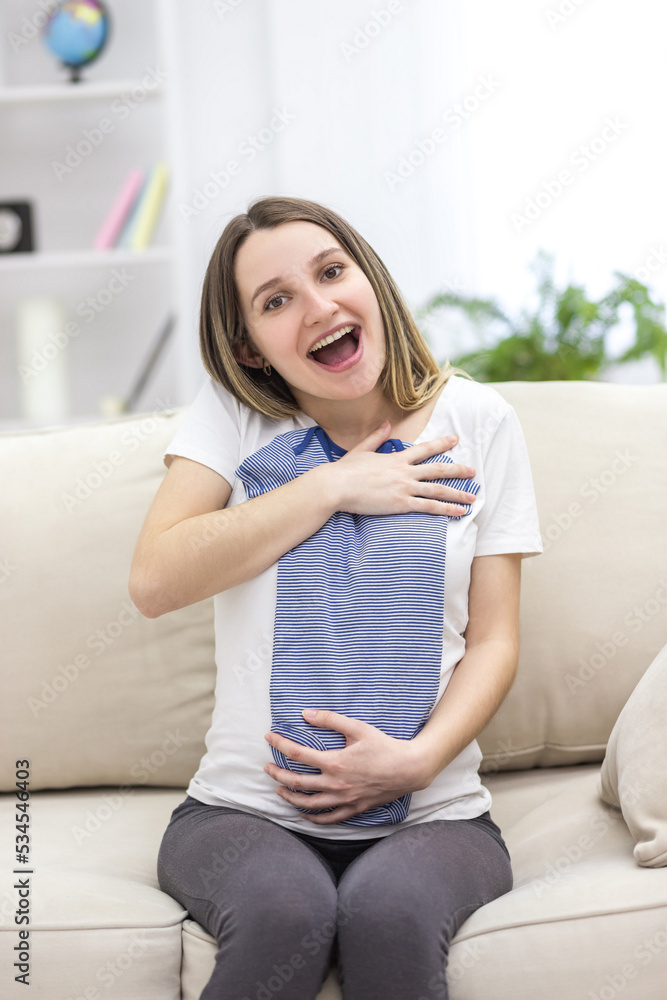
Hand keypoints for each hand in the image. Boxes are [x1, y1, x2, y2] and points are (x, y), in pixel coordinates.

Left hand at [263, 709, 434, 824]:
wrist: (408, 769)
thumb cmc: (384, 746)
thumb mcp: (358, 728)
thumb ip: (331, 720)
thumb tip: (306, 714)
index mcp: (334, 762)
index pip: (298, 754)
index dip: (280, 745)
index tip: (269, 738)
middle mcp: (335, 784)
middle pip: (297, 782)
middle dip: (278, 774)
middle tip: (267, 768)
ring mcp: (344, 799)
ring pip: (308, 804)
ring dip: (290, 798)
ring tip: (279, 790)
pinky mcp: (353, 809)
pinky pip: (328, 819)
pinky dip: (312, 818)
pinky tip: (303, 814)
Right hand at [329, 423, 476, 516]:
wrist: (336, 486)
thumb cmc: (345, 470)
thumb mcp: (361, 450)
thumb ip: (376, 437)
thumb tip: (386, 424)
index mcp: (396, 458)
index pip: (424, 449)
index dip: (441, 444)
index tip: (455, 440)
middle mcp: (404, 471)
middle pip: (437, 469)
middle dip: (457, 470)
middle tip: (473, 471)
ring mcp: (404, 487)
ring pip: (438, 489)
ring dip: (457, 493)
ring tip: (472, 498)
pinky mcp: (401, 504)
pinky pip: (429, 506)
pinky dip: (446, 509)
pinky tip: (459, 512)